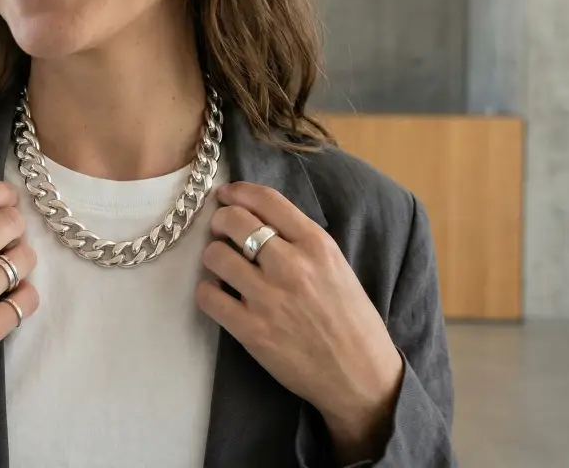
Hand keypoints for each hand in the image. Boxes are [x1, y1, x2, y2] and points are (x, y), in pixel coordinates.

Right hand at [0, 182, 37, 435]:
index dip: (2, 195)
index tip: (8, 200)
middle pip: (11, 223)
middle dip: (13, 227)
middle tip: (7, 240)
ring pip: (25, 259)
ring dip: (19, 261)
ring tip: (6, 272)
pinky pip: (28, 299)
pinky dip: (23, 298)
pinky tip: (9, 300)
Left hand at [196, 182, 402, 461]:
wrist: (360, 376)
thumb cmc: (351, 320)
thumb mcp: (337, 267)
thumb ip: (301, 241)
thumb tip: (258, 218)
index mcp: (317, 245)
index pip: (267, 200)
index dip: (239, 191)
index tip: (226, 194)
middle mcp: (292, 266)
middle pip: (234, 221)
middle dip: (220, 221)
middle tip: (221, 231)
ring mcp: (268, 298)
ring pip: (215, 255)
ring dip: (213, 257)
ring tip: (223, 266)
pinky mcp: (251, 330)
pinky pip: (207, 296)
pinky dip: (207, 291)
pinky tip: (218, 295)